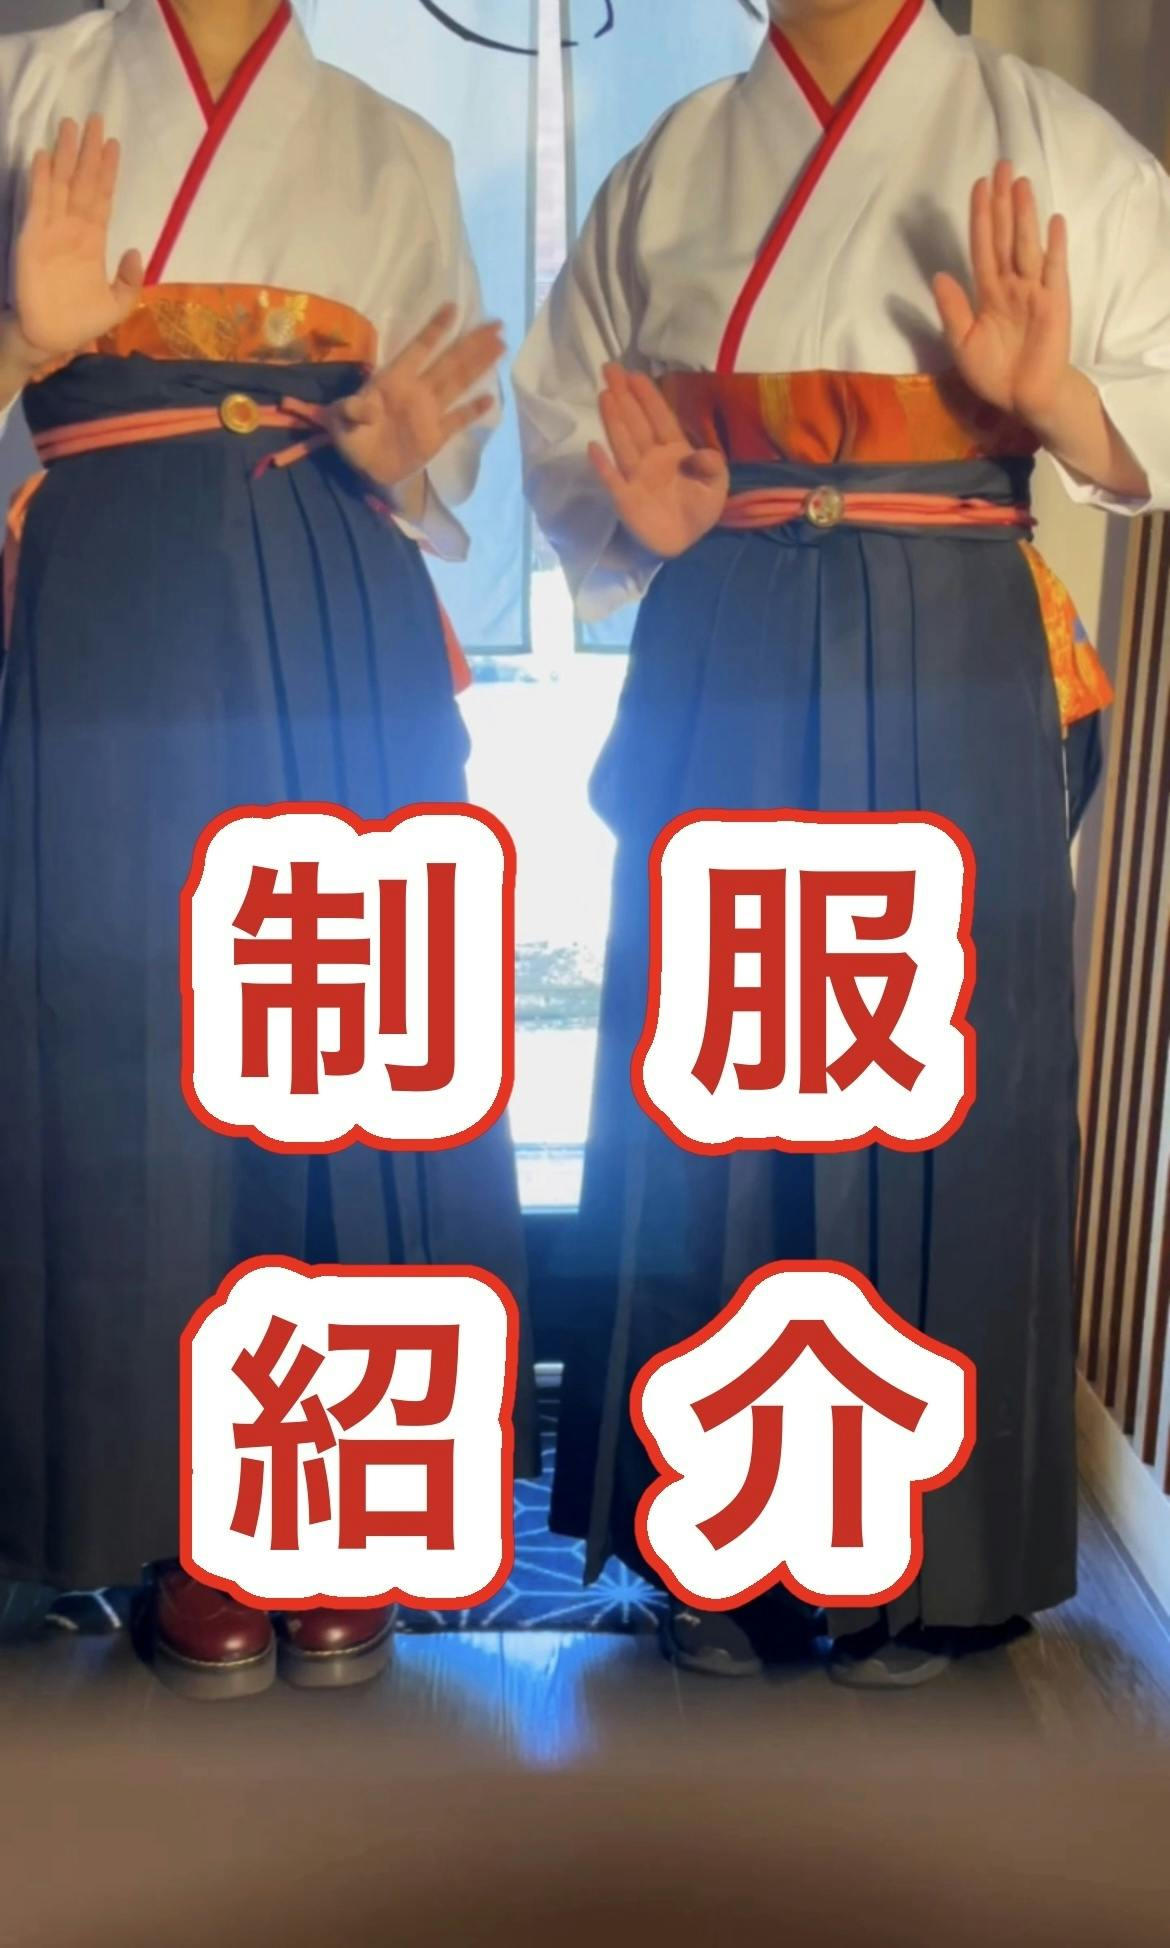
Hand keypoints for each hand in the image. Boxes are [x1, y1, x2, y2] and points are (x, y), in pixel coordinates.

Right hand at [14, 116, 142, 359]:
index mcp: (93, 241)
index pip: (102, 197)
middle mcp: (73, 228)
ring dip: (64, 154)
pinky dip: (40, 179)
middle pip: (82, 181)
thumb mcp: (118, 305)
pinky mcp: (33, 236)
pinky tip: (43, 156)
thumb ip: (130, 280)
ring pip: (60, 183)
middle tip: (94, 118)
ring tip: (69, 124)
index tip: (113, 144)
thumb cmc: (81, 321)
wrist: (51, 337)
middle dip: (88, 151)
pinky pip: (38, 202)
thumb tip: (137, 251)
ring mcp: (52, 229)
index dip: (107, 171)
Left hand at [330, 304, 502, 490]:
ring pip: (459, 383)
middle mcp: (418, 390)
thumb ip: (353, 409)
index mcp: (395, 380)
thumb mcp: (341, 420)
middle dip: (472, 342)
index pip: (419, 349)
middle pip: (450, 361)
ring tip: (501, 346)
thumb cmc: (349, 439)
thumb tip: (365, 406)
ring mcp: (430, 412)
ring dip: (479, 364)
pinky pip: (458, 420)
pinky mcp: (436, 436)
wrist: (360, 472)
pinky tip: (490, 398)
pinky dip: (473, 410)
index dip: (435, 329)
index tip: (453, 308)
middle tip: (496, 324)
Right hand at [589, 366, 729, 557]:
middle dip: (625, 396)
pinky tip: (593, 448)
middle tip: (610, 370)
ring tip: (605, 396)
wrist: (686, 543)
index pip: (660, 418)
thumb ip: (711, 466)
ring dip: (614, 421)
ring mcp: (636, 477)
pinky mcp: (626, 500)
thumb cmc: (699, 510)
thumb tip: (698, 454)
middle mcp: (651, 458)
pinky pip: (613, 480)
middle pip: (637, 423)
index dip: (648, 396)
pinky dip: (603, 467)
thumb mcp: (717, 486)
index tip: (635, 374)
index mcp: (674, 450)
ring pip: (624, 444)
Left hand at [933, 161, 1071, 429]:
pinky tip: (1053, 221)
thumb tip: (938, 275)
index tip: (978, 186)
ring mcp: (1034, 290)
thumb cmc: (994, 372)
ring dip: (1024, 214)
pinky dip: (1054, 246)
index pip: (982, 246)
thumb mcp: (962, 343)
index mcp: (987, 292)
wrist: (1024, 398)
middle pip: (1006, 236)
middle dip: (1002, 202)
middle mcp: (1011, 284)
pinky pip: (1054, 270)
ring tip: (1021, 183)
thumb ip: (952, 310)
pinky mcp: (1054, 302)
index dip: (980, 217)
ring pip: (1027, 245)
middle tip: (1001, 165)